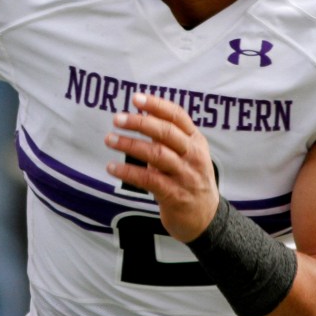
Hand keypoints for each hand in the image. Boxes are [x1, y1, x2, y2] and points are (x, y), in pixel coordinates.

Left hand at [105, 93, 219, 242]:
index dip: (157, 105)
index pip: (177, 116)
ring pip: (156, 154)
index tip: (136, 98)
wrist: (205, 217)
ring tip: (110, 139)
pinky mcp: (174, 195)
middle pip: (166, 133)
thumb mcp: (186, 153)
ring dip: (130, 145)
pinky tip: (112, 167)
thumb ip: (167, 136)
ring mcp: (185, 175)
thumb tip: (139, 116)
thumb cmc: (188, 178)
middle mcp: (193, 155)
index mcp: (196, 140)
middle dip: (140, 123)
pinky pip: (149, 180)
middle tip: (117, 118)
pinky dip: (128, 172)